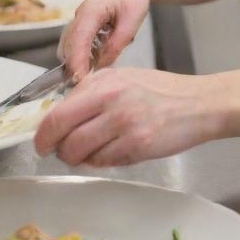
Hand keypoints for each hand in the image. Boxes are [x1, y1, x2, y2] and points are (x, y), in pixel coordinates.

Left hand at [34, 68, 220, 166]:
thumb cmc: (161, 91)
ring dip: (77, 158)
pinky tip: (110, 152)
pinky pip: (103, 162)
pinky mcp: (137, 145)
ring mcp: (123, 123)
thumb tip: (62, 114)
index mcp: (104, 81)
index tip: (42, 140)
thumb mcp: (123, 78)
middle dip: (54, 148)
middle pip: (62, 134)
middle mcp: (111, 99)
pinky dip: (100, 161)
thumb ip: (92, 92)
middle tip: (56, 152)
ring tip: (86, 153)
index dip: (44, 132)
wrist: (197, 103)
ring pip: (79, 152)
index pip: (58, 111)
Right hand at [58, 0, 152, 80]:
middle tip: (88, 85)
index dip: (77, 62)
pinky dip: (82, 55)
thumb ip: (117, 43)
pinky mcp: (82, 25)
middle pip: (68, 46)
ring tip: (94, 74)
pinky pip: (76, 44)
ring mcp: (78, 20)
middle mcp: (80, 15)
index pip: (78, 39)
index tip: (80, 81)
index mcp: (91, 10)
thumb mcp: (133, 20)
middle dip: (75, 66)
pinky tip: (96, 61)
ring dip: (78, 61)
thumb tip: (102, 66)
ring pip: (69, 46)